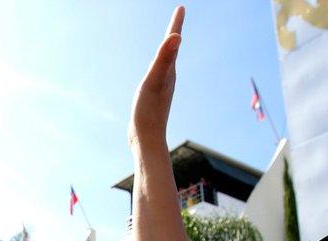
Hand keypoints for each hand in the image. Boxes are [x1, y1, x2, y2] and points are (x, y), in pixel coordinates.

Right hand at [128, 6, 184, 148]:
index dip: (176, 23)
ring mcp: (162, 87)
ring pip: (167, 62)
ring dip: (169, 48)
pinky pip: (159, 74)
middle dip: (175, 31)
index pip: (173, 41)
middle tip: (178, 15)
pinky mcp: (155, 97)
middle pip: (173, 49)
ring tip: (170, 38)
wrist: (147, 140)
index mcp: (169, 71)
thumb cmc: (149, 112)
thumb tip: (177, 37)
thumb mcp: (154, 81)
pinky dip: (160, 64)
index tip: (181, 7)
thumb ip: (164, 59)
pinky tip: (158, 70)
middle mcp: (168, 77)